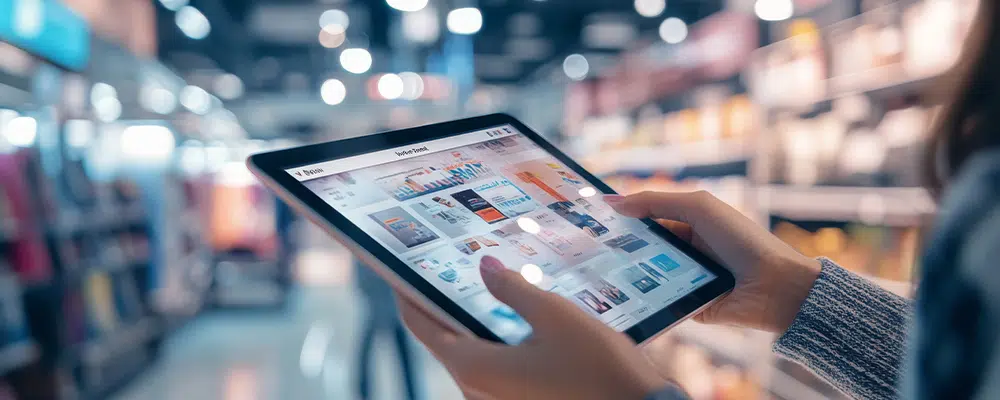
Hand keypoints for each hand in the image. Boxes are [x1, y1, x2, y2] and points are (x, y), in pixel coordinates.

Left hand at [401, 256, 669, 399]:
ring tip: (480, 282)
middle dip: (444, 303)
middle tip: (448, 265)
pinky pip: (492, 368)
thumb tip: (483, 266)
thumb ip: (513, 288)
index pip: (423, 327)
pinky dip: (494, 340)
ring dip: (472, 321)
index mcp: (475, 368)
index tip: (400, 270)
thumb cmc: (599, 369)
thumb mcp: (555, 316)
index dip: (408, 295)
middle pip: (445, 340)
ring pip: (470, 354)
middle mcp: (477, 390)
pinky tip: (512, 315)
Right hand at [605, 191, 820, 332]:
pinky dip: (645, 298)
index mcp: (688, 225)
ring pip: (646, 275)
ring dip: (628, 272)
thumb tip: (614, 202)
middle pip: (642, 248)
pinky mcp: (687, 306)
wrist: (775, 286)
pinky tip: (620, 295)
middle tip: (586, 246)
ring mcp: (684, 280)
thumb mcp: (700, 208)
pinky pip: (659, 301)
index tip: (592, 218)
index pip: (647, 220)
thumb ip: (657, 202)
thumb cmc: (742, 240)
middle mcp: (684, 252)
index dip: (622, 218)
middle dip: (618, 247)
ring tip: (596, 268)